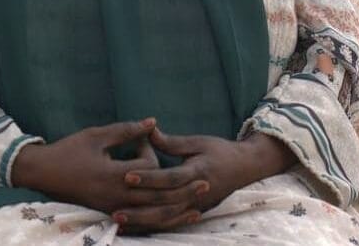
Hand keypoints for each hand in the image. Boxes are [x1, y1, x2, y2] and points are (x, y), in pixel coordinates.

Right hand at [12, 118, 202, 218]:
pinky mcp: (109, 214)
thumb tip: (153, 122)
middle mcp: (116, 196)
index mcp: (113, 175)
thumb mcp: (97, 135)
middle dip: (182, 191)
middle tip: (205, 182)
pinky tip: (170, 219)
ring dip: (175, 212)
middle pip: (157, 199)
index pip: (148, 171)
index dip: (152, 153)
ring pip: (151, 216)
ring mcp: (112, 208)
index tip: (146, 138)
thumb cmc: (69, 150)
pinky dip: (157, 221)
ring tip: (196, 208)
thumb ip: (126, 130)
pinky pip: (139, 223)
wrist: (43, 174)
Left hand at [116, 128, 295, 233]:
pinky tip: (135, 227)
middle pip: (165, 203)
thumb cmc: (219, 151)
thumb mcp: (197, 142)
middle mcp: (196, 193)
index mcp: (197, 172)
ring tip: (120, 220)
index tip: (127, 176)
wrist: (243, 168)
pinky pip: (171, 223)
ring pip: (166, 218)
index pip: (169, 178)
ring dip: (142, 221)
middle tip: (115, 207)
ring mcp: (196, 206)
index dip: (148, 177)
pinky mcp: (194, 212)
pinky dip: (152, 226)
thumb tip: (148, 131)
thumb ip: (172, 142)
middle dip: (139, 206)